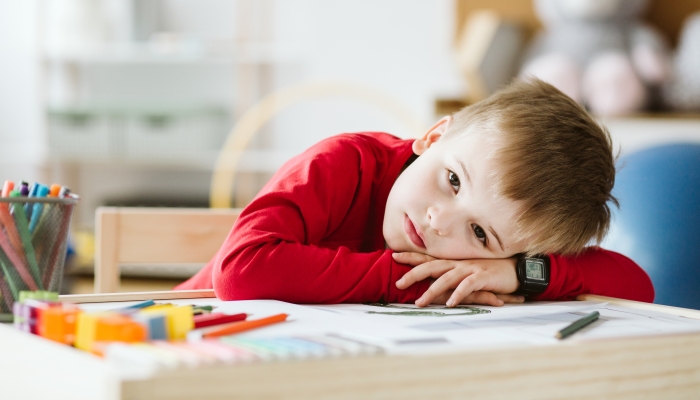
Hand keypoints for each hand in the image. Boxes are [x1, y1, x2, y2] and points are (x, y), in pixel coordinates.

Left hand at [393, 252, 521, 306]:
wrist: (516, 269)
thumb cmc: (490, 273)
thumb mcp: (468, 274)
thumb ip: (452, 278)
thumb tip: (435, 287)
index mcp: (453, 263)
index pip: (428, 258)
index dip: (411, 257)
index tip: (393, 255)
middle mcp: (458, 264)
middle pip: (432, 267)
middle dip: (414, 274)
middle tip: (398, 283)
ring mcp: (470, 269)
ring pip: (446, 279)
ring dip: (432, 291)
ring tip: (419, 303)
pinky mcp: (482, 278)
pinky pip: (468, 286)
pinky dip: (458, 294)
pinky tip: (450, 303)